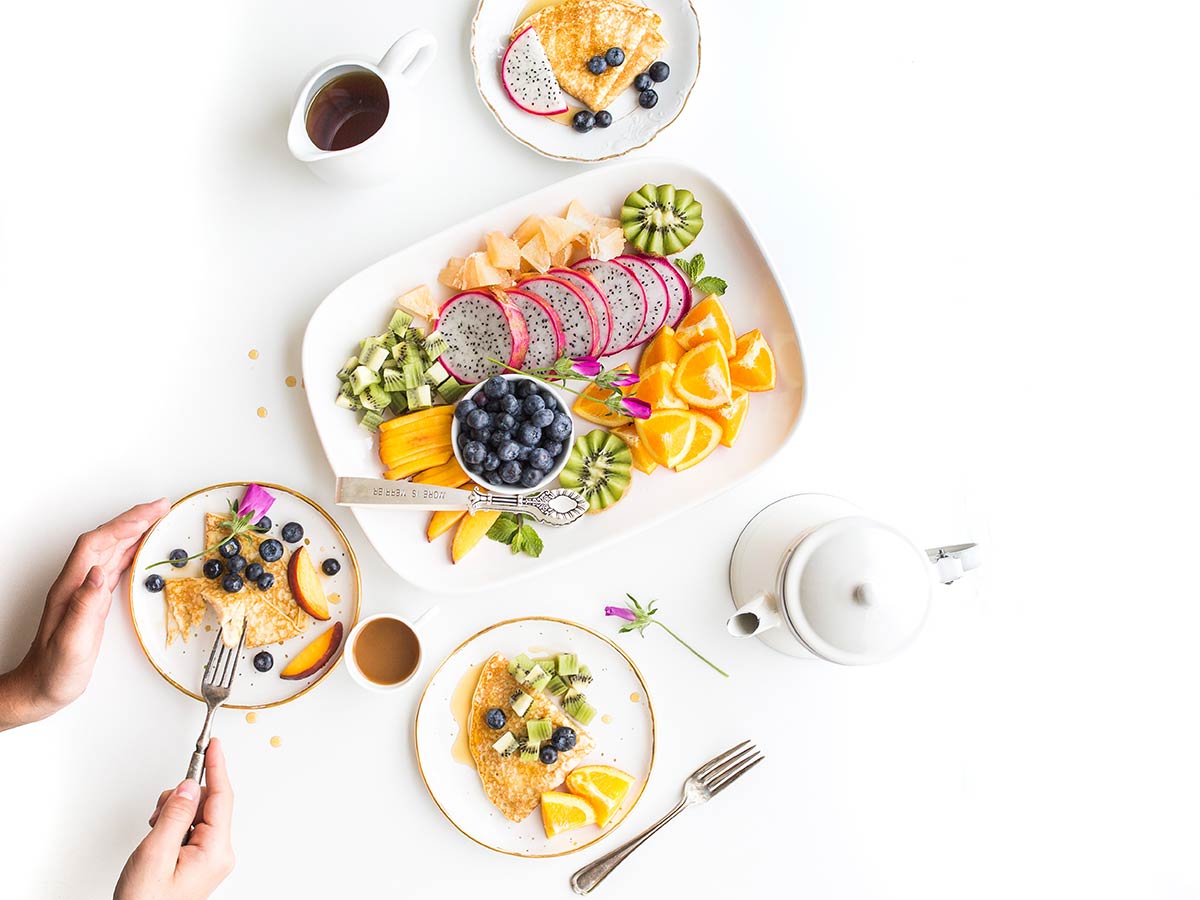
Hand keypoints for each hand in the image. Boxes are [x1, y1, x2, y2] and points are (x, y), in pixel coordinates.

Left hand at [0, 498, 168, 729]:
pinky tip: (143, 550)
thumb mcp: (70, 642)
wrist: (41, 688)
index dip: (124, 524)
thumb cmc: (53, 671)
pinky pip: (116, 565)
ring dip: (135, 531)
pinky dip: (132, 551)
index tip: (151, 512)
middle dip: (134, 519)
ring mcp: (85, 591)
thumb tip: (98, 572)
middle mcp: (78, 583)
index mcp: (71, 587)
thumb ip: (83, 606)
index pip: (98, 544)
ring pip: (111, 549)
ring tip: (158, 520)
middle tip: (163, 507)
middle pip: (106, 539)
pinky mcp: (94, 600)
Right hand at [115, 738, 235, 899]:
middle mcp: (218, 853)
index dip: (217, 767)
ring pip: (196, 813)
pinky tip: (158, 840)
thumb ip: (174, 816)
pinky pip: (190, 828)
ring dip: (173, 814)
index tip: (214, 744)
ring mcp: (209, 858)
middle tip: (158, 815)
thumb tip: (188, 786)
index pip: (221, 797)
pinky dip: (172, 825)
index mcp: (215, 851)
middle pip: (208, 803)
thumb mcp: (155, 854)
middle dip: (182, 799)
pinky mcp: (198, 860)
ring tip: (154, 837)